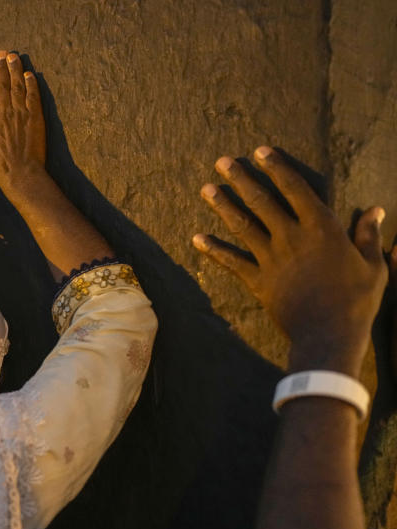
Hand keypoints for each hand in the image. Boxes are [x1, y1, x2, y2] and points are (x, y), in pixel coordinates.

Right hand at [0, 51, 45, 197]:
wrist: (19, 174)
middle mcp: (4, 112)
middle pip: (2, 85)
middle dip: (2, 68)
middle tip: (2, 54)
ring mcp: (20, 114)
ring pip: (16, 86)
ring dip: (15, 70)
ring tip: (14, 57)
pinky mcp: (34, 118)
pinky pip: (32, 96)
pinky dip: (31, 84)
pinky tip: (30, 74)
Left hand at [193, 146, 386, 376]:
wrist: (328, 334)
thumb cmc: (357, 300)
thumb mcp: (373, 265)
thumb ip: (368, 236)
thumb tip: (375, 211)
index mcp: (321, 228)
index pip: (295, 189)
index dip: (277, 168)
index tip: (261, 151)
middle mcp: (291, 237)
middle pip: (261, 201)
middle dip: (240, 179)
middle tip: (221, 162)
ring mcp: (271, 259)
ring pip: (242, 226)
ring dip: (222, 206)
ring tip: (205, 189)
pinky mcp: (258, 281)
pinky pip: (231, 262)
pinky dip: (213, 250)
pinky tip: (197, 238)